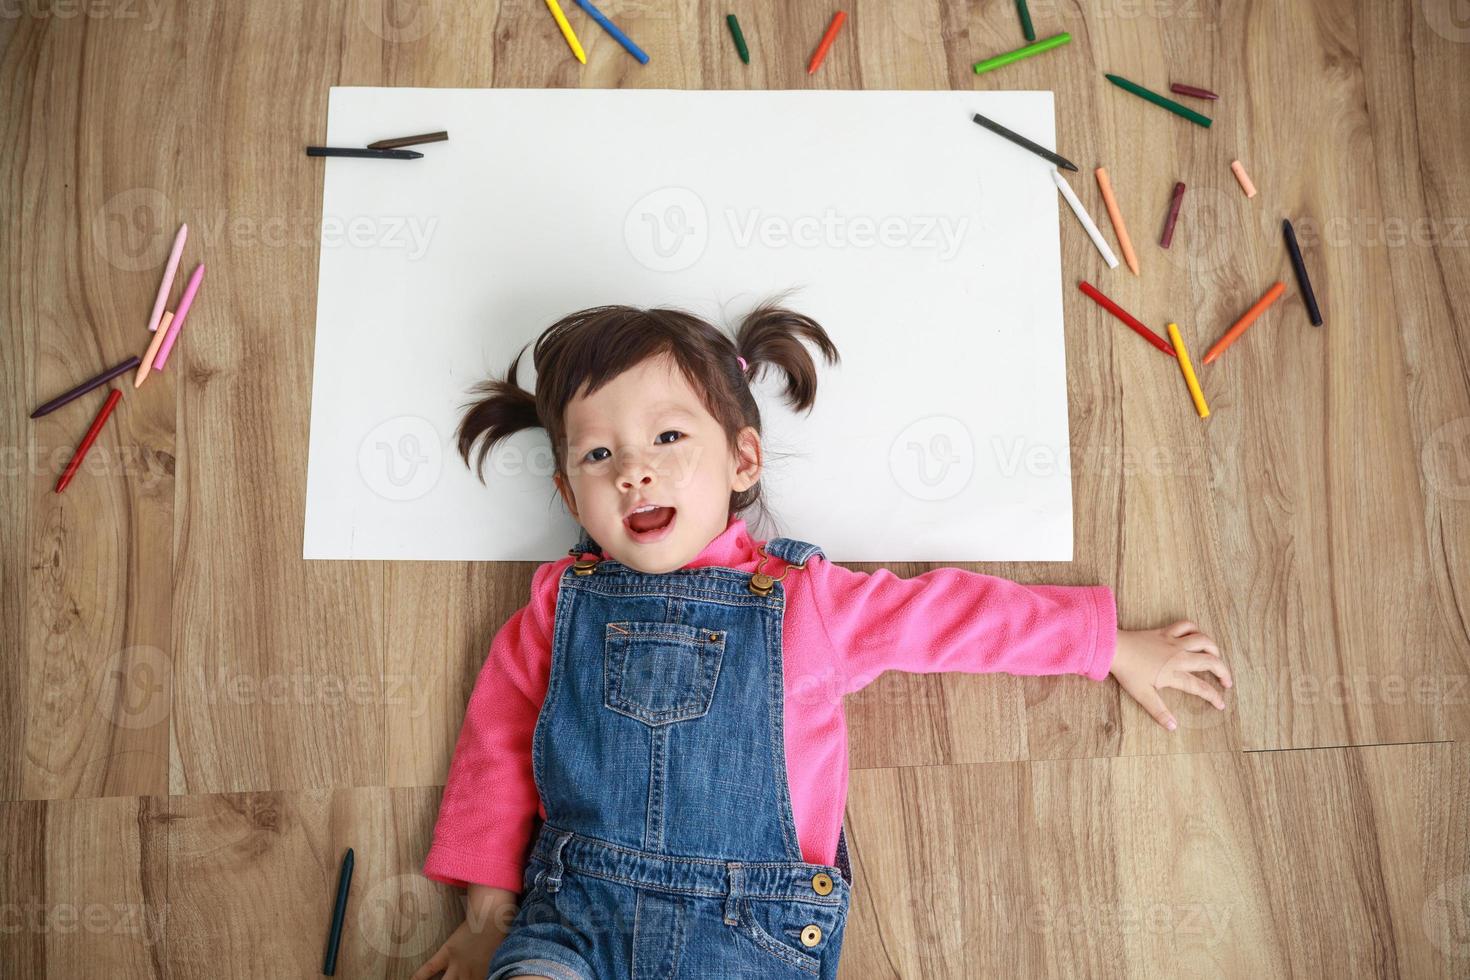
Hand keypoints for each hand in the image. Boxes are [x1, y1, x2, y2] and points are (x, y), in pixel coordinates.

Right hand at [411, 885, 520, 979]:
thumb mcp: (504, 960)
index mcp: (484, 977)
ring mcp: (457, 966)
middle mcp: (469, 976)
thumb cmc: (505, 936)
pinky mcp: (447, 953)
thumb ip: (498, 971)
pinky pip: (429, 968)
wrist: (493, 917)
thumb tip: (501, 974)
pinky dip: (419, 976)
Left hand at [1109, 620, 1230, 730]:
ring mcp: (1173, 642)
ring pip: (1203, 640)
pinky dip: (1196, 629)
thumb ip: (1159, 711)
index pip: (1200, 687)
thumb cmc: (1127, 672)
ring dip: (1214, 649)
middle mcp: (1178, 656)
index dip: (1213, 696)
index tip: (1221, 704)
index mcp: (1173, 673)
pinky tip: (1198, 636)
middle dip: (1223, 672)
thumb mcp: (1142, 695)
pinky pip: (1186, 625)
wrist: (1114, 648)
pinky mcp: (1165, 631)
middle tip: (1227, 681)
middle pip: (1210, 661)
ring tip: (1216, 658)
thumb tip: (1173, 727)